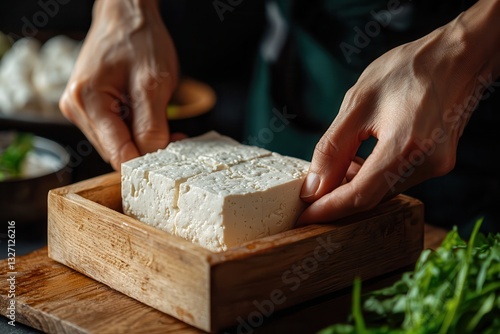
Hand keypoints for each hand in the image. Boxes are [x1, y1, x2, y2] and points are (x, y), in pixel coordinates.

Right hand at [59, 0, 178, 169]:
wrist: (127, 16)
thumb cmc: (139, 40)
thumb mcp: (153, 84)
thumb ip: (152, 125)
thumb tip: (152, 157)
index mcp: (87, 101)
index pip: (117, 153)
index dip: (146, 162)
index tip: (171, 159)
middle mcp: (77, 108)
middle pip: (116, 151)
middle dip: (146, 149)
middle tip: (175, 137)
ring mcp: (81, 109)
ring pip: (117, 144)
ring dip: (142, 140)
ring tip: (163, 120)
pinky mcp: (89, 108)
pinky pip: (115, 132)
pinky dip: (135, 130)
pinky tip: (149, 117)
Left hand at [298, 0, 499, 224]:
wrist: (456, 56)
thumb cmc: (407, 70)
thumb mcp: (357, 104)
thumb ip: (332, 149)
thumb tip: (314, 186)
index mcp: (406, 147)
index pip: (359, 196)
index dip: (328, 210)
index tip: (303, 217)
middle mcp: (427, 164)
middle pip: (372, 198)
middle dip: (337, 200)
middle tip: (311, 195)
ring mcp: (436, 165)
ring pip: (384, 191)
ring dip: (355, 187)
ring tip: (333, 170)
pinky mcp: (438, 162)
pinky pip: (398, 180)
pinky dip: (373, 177)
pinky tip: (358, 162)